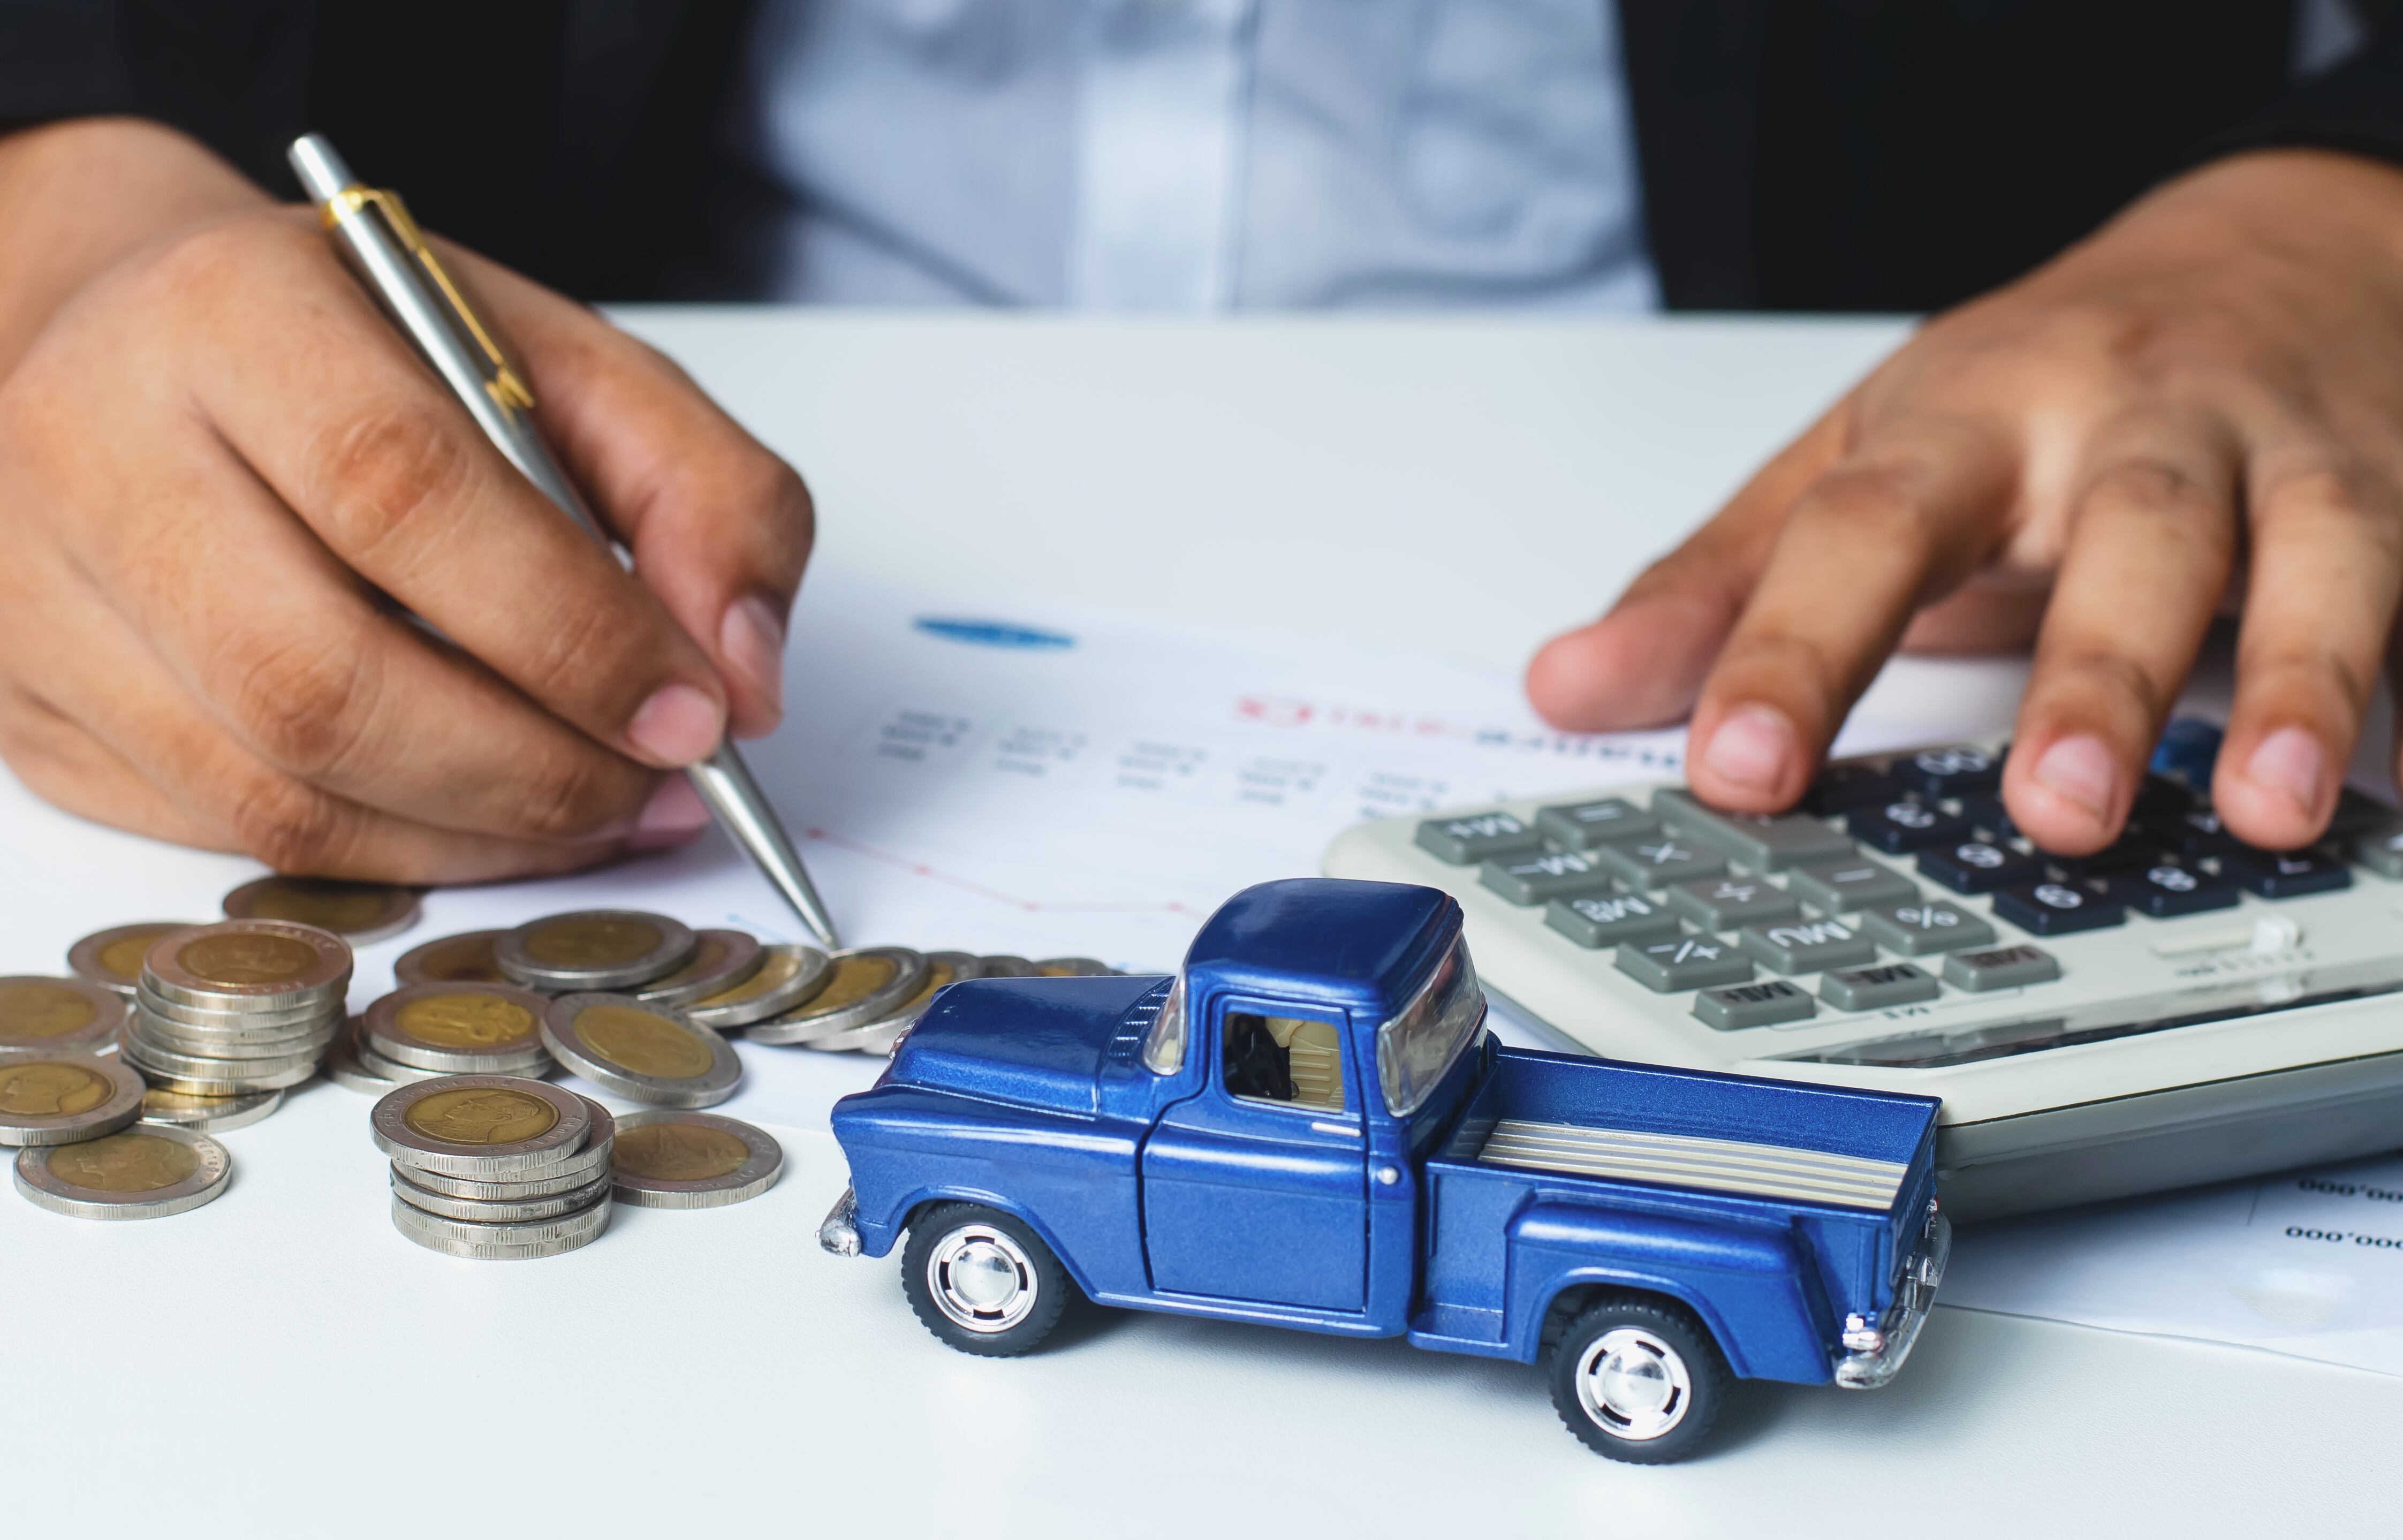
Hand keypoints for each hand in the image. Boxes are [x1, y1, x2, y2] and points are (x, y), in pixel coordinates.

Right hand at [0, 119, 811, 880]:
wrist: (147, 341)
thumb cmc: (368, 353)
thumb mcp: (568, 365)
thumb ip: (703, 492)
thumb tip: (743, 678)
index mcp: (231, 310)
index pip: (401, 490)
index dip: (569, 629)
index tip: (696, 711)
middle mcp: (96, 445)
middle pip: (322, 677)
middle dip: (534, 769)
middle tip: (663, 785)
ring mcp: (42, 597)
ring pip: (276, 790)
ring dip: (480, 836)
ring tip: (603, 809)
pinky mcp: (36, 717)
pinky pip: (235, 837)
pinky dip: (397, 857)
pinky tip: (490, 822)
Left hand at [1527, 148, 2402, 854]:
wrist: (2270, 247)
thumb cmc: (2037, 385)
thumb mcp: (1858, 460)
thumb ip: (1719, 587)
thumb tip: (1565, 690)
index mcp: (1961, 422)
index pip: (1858, 536)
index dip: (1791, 653)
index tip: (1735, 770)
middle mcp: (2124, 425)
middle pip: (2113, 535)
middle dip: (2087, 673)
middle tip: (2054, 811)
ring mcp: (2277, 454)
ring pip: (2300, 551)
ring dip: (2291, 678)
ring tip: (2263, 809)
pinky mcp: (2393, 487)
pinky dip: (2395, 676)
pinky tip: (2364, 781)